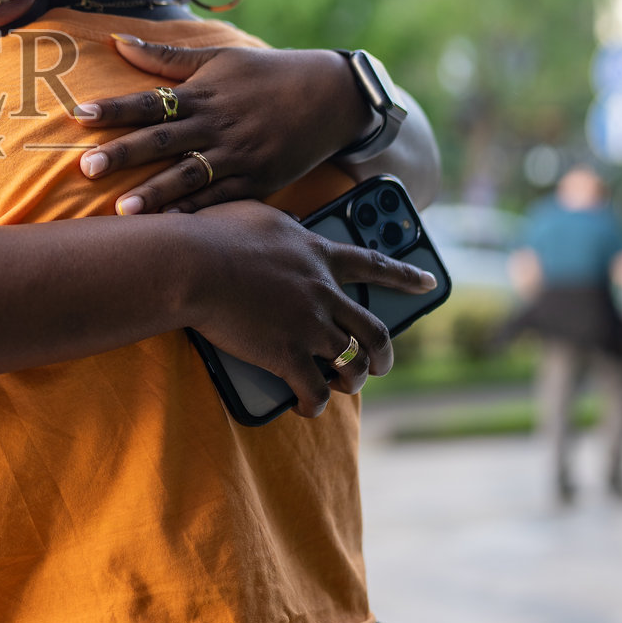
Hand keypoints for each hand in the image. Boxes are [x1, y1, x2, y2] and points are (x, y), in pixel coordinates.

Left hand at [72, 39, 371, 213]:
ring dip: (156, 193)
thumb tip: (117, 41)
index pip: (150, 101)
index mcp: (203, 95)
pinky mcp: (258, 182)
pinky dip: (198, 214)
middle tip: (86, 167)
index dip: (114, 108)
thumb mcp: (220, 59)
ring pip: (190, 177)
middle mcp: (217, 126)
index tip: (80, 114)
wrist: (333, 97)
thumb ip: (166, 58)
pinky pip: (222, 200)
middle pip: (163, 141)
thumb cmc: (269, 75)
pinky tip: (172, 228)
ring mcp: (238, 156)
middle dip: (124, 154)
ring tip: (122, 210)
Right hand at [184, 201, 437, 414]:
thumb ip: (280, 223)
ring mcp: (309, 327)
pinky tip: (307, 407)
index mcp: (318, 256)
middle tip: (383, 362)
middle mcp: (324, 292)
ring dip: (355, 380)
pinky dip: (314, 404)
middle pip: (374, 329)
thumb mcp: (256, 214)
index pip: (374, 265)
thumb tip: (283, 224)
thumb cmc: (213, 233)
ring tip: (348, 386)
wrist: (192, 264)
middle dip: (385, 352)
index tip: (428, 284)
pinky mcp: (287, 356)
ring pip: (353, 363)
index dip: (405, 276)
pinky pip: (315, 391)